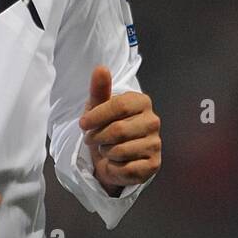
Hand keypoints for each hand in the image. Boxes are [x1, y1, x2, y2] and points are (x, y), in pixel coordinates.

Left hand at [78, 65, 160, 194]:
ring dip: (105, 153)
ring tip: (106, 150)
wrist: (112, 158)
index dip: (96, 116)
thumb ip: (99, 89)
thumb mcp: (98, 108)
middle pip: (118, 130)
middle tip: (92, 139)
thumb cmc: (105, 128)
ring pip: (120, 151)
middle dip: (97, 137)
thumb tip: (100, 68)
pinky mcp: (153, 165)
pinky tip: (116, 163)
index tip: (83, 124)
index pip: (119, 105)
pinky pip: (127, 169)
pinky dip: (114, 168)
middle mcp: (153, 121)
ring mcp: (155, 144)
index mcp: (141, 102)